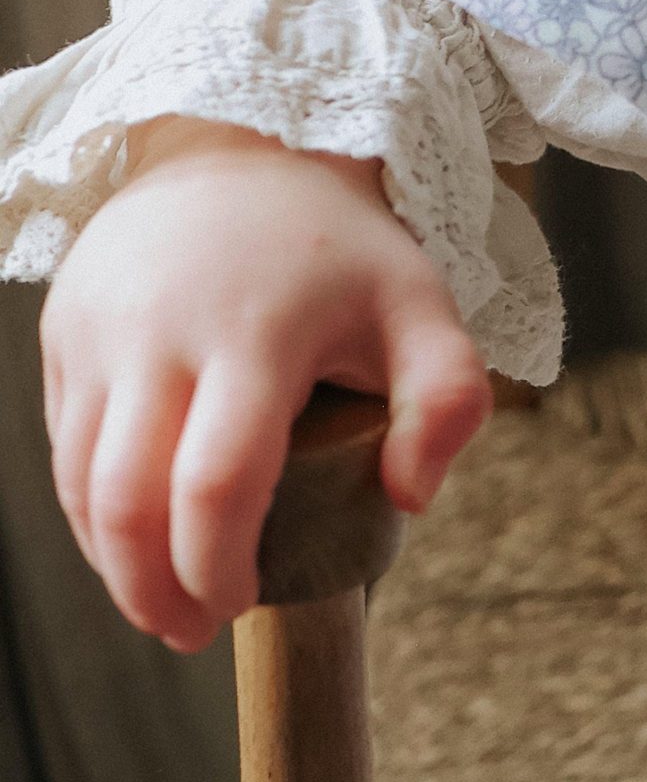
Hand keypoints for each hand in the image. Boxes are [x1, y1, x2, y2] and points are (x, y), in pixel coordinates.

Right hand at [38, 116, 489, 650]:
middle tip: (191, 630)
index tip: (240, 604)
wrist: (242, 151)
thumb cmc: (340, 249)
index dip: (217, 565)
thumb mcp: (420, 302)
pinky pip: (63, 449)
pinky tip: (131, 541)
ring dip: (112, 564)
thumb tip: (411, 497)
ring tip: (161, 602)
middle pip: (127, 501)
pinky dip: (90, 512)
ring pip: (80, 485)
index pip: (217, 482)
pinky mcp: (63, 334)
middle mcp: (162, 333)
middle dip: (151, 589)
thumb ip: (448, 397)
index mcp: (259, 329)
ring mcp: (99, 333)